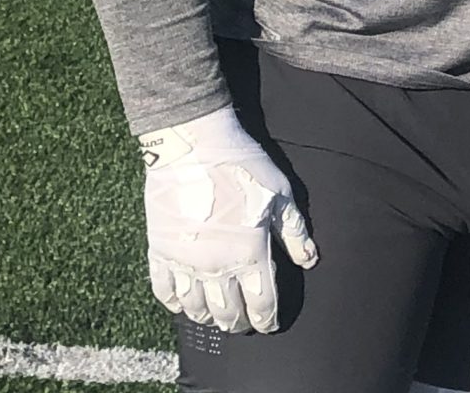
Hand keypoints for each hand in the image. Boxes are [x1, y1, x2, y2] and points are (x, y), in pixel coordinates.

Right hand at [139, 105, 317, 333]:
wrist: (194, 144)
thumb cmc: (243, 166)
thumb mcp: (281, 195)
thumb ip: (296, 232)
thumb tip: (310, 261)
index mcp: (250, 254)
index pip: (262, 303)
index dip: (267, 319)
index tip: (270, 325)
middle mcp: (216, 266)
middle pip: (228, 313)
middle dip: (239, 323)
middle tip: (244, 323)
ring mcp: (185, 261)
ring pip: (196, 307)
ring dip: (208, 317)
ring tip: (217, 316)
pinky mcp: (159, 250)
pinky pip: (164, 290)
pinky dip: (173, 303)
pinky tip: (182, 304)